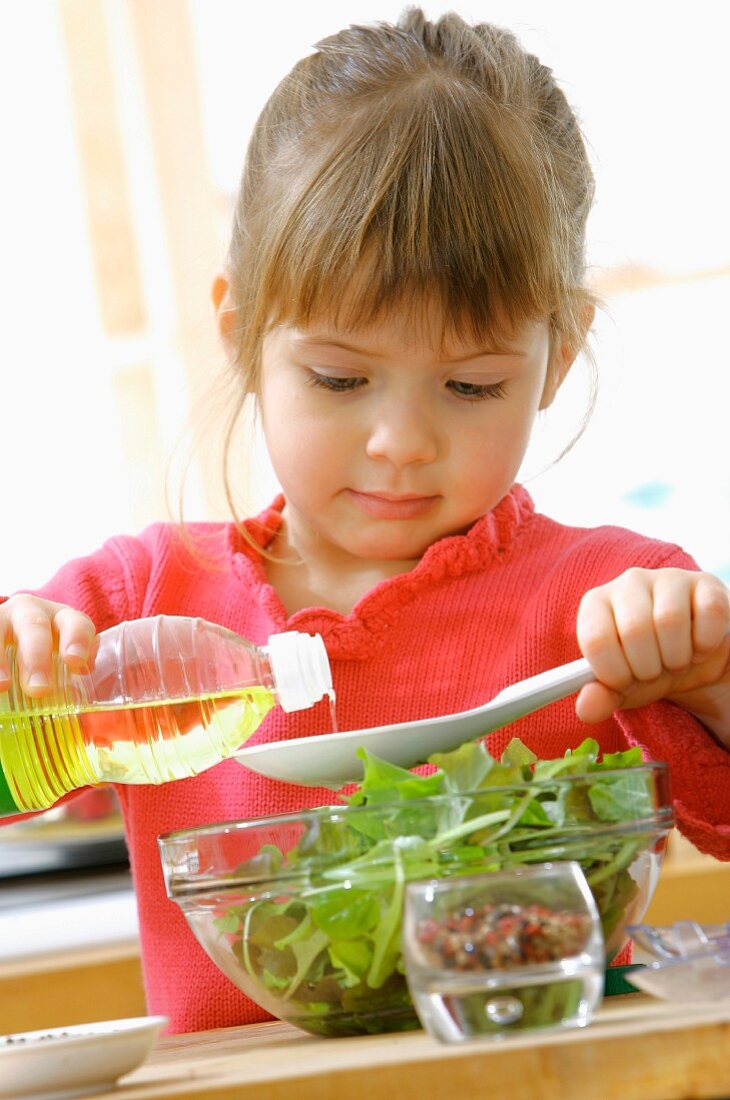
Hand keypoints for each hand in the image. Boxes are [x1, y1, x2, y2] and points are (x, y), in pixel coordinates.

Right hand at [0, 595, 96, 697]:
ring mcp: (2, 617)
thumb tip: (77, 690)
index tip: (74, 662)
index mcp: (62, 618)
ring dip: (1, 659)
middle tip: (38, 689)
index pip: (75, 623)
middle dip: (36, 657)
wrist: (12, 633)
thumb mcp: (62, 655)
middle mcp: (31, 611)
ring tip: (3, 686)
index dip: (77, 640)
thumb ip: (73, 668)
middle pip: (35, 626)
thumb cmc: (47, 650)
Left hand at [575, 568, 729, 746]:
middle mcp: (629, 582)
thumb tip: (586, 709)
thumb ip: (600, 697)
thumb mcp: (621, 687)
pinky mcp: (705, 583)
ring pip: (670, 620)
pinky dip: (705, 644)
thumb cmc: (647, 666)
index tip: (626, 680)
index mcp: (596, 603)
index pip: (595, 638)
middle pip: (635, 630)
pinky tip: (699, 647)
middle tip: (655, 671)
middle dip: (648, 667)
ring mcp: (668, 578)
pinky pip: (708, 613)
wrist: (691, 659)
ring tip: (676, 660)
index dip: (614, 672)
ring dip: (677, 658)